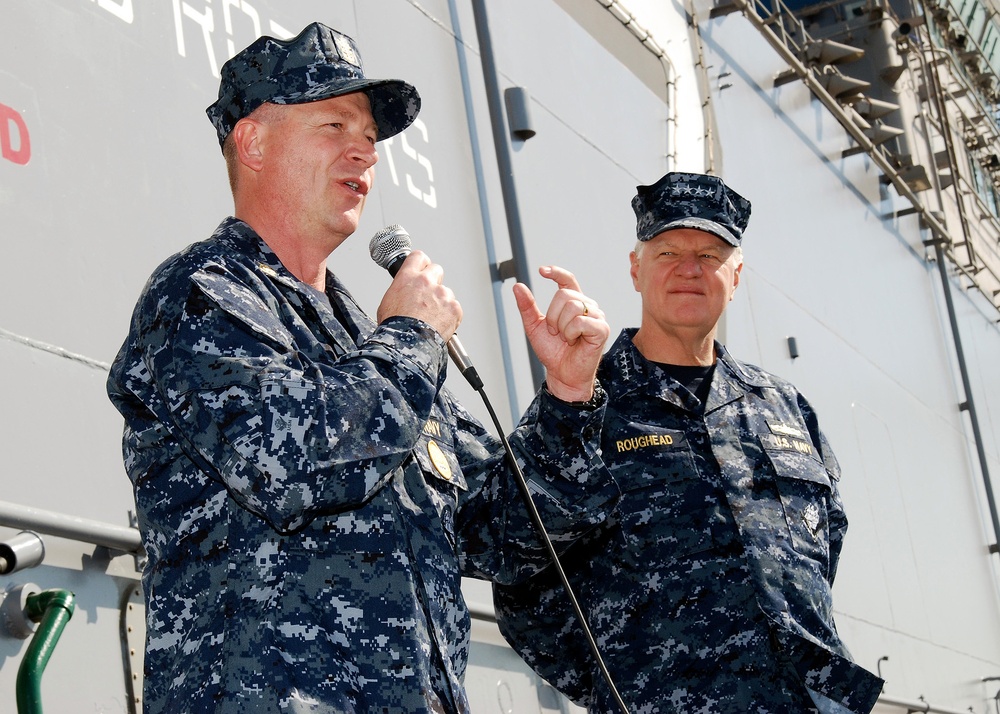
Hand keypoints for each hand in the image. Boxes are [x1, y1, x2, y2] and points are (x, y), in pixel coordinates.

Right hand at [376, 251, 462, 340]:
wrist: (407, 344)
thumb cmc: (394, 328)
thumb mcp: (388, 302)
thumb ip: (401, 290)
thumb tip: (404, 293)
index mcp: (408, 278)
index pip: (418, 257)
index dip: (421, 263)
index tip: (422, 268)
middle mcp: (426, 282)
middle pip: (436, 270)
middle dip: (434, 281)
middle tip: (428, 297)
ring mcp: (442, 294)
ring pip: (446, 293)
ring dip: (441, 302)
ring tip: (431, 319)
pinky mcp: (454, 308)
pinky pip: (454, 309)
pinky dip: (449, 316)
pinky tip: (438, 325)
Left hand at [514, 266, 608, 402]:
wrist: (562, 374)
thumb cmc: (553, 352)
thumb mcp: (534, 327)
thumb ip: (527, 307)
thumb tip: (518, 286)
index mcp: (574, 303)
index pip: (568, 280)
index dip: (556, 273)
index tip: (542, 271)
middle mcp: (588, 306)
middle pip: (565, 295)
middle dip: (552, 315)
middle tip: (555, 332)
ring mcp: (597, 317)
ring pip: (573, 306)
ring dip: (561, 326)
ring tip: (565, 338)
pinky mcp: (601, 329)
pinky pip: (580, 321)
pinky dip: (571, 332)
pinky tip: (574, 341)